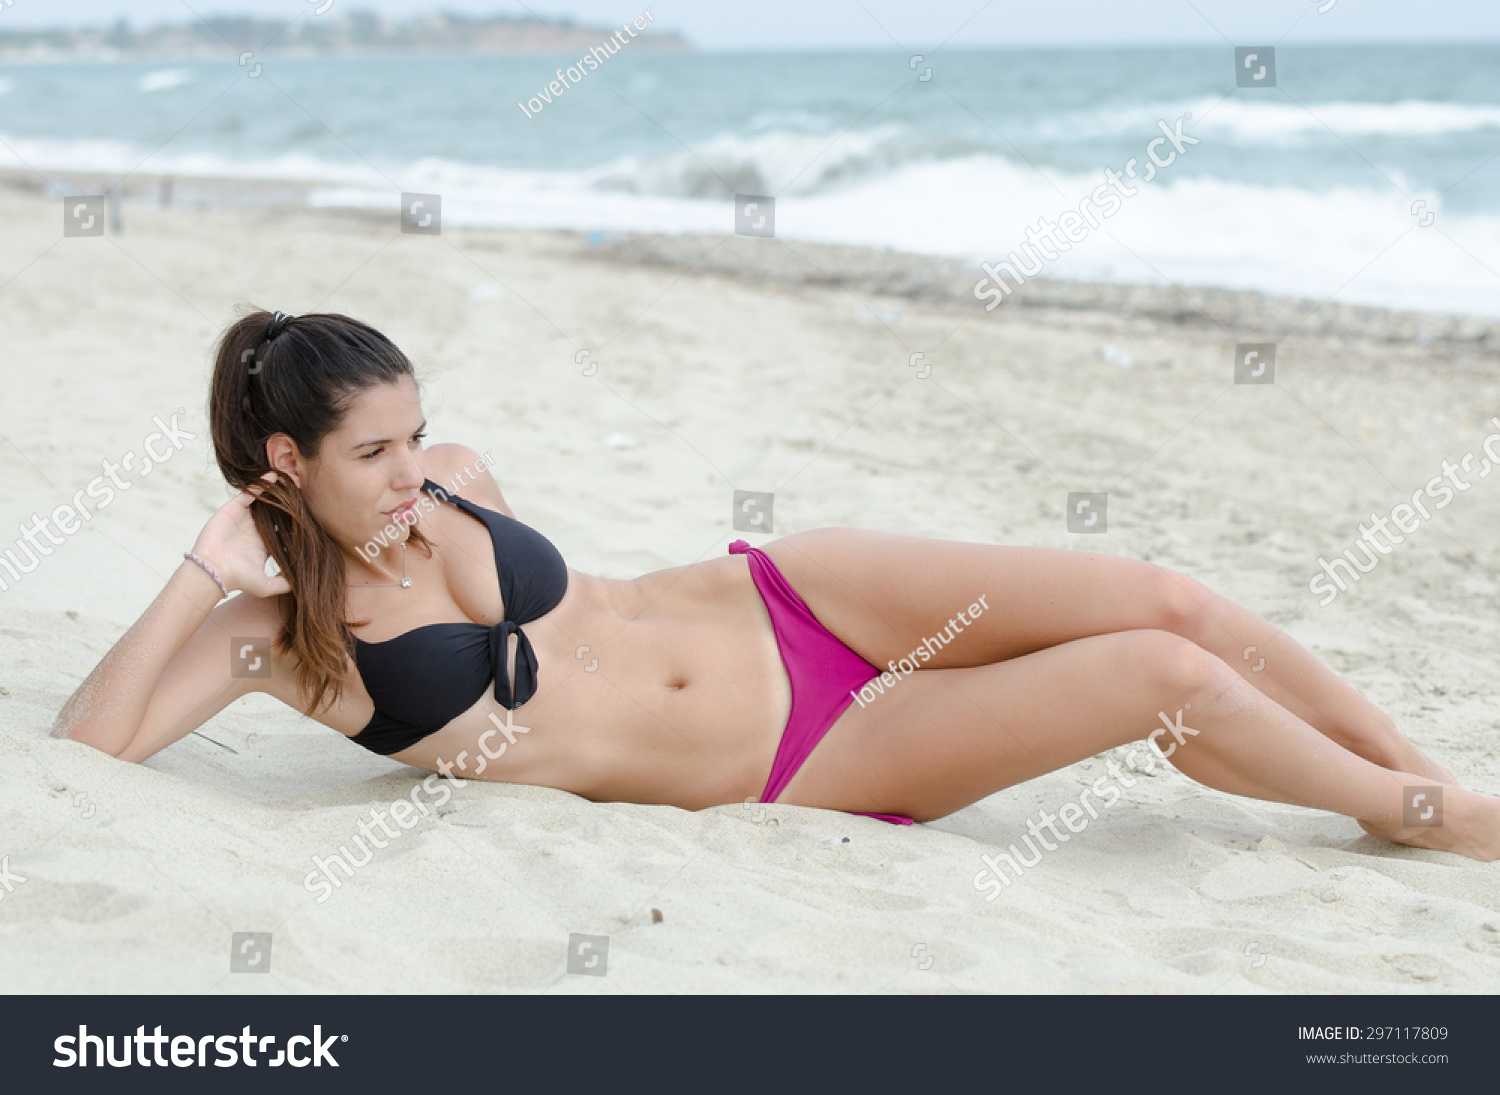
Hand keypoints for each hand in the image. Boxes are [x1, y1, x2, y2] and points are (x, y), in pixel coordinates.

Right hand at [190, 473, 292, 597]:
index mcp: (264, 544)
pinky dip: (259, 484)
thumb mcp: (266, 586)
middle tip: (302, 491)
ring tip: (290, 480)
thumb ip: (283, 584)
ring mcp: (243, 519)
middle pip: (274, 511)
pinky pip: (248, 493)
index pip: (282, 528)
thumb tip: (302, 586)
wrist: (213, 572)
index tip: (309, 513)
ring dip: (275, 490)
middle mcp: (255, 530)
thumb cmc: (238, 580)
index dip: (294, 520)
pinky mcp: (233, 510)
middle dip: (286, 502)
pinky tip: (273, 476)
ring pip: (262, 500)